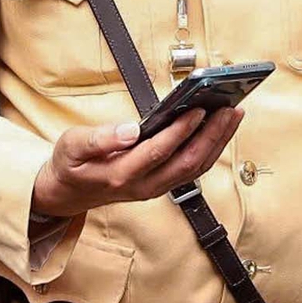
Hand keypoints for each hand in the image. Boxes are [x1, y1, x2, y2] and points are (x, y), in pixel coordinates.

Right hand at [32, 107, 244, 219]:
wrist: (69, 193)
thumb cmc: (71, 164)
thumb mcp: (71, 146)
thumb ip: (98, 138)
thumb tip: (130, 130)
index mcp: (120, 175)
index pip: (158, 151)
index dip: (180, 131)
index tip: (197, 109)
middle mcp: (144, 186)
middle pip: (188, 163)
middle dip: (212, 135)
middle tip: (229, 109)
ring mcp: (155, 188)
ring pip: (196, 168)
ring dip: (217, 142)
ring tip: (232, 115)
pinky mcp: (162, 184)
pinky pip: (193, 170)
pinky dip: (210, 150)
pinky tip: (219, 131)